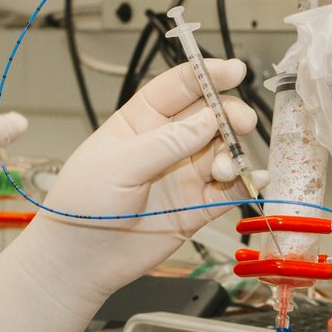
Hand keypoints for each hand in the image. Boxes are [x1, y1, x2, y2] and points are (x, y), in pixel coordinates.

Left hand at [24, 58, 258, 296]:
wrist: (79, 260)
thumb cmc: (81, 205)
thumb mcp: (117, 165)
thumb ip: (165, 143)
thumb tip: (207, 120)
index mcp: (141, 121)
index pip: (180, 86)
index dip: (208, 74)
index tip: (235, 71)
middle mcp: (167, 144)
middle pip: (210, 116)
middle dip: (230, 114)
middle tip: (240, 123)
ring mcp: (185, 174)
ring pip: (224, 151)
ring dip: (234, 153)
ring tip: (223, 169)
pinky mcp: (197, 206)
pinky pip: (230, 189)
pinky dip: (246, 182)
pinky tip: (252, 179)